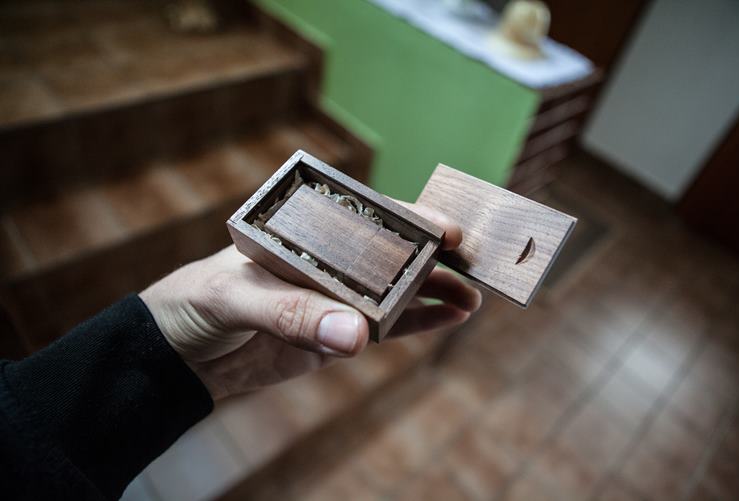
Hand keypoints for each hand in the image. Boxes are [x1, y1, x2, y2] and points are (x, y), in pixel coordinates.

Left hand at [139, 202, 480, 399]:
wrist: (177, 355)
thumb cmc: (196, 303)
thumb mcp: (235, 298)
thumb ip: (291, 313)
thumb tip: (354, 334)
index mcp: (305, 230)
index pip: (363, 216)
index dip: (407, 218)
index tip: (445, 228)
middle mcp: (328, 258)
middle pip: (392, 251)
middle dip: (436, 254)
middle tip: (479, 262)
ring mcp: (336, 296)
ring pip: (397, 290)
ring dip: (437, 291)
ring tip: (475, 297)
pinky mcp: (335, 333)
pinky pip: (385, 328)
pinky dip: (418, 323)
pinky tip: (450, 318)